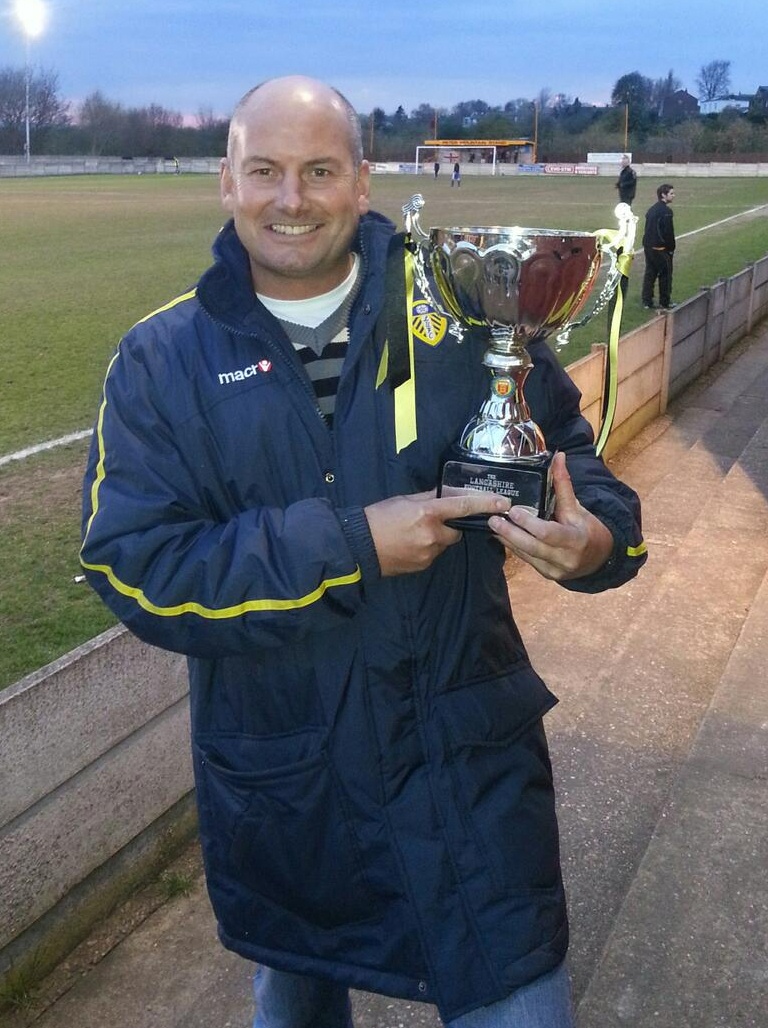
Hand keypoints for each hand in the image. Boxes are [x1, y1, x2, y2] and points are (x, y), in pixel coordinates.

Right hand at [365, 490, 510, 576]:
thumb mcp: (404, 500)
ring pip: (444, 543)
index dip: (486, 504)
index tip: (504, 502)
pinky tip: (408, 544)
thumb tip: (448, 495)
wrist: (359, 547)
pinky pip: (433, 554)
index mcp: (427, 512)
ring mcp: (428, 553)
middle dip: (450, 525)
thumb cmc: (378, 517)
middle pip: (457, 530)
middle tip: (430, 520)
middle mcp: (432, 534)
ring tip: (412, 533)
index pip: (463, 506)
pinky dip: (426, 548)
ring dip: (436, 537)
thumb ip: (428, 498)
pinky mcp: (422, 566)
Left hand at [488, 452, 613, 580]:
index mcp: (575, 539)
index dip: (529, 524)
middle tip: (493, 520)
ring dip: (508, 539)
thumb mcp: (578, 507)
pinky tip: (500, 536)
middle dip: (511, 533)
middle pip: (532, 547)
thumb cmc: (587, 529)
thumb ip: (564, 484)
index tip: (514, 512)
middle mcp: (565, 558)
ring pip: (526, 555)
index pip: (548, 533)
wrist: (599, 558)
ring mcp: (554, 569)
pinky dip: (513, 547)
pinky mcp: (546, 574)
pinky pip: (526, 560)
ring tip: (492, 525)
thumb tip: (558, 457)